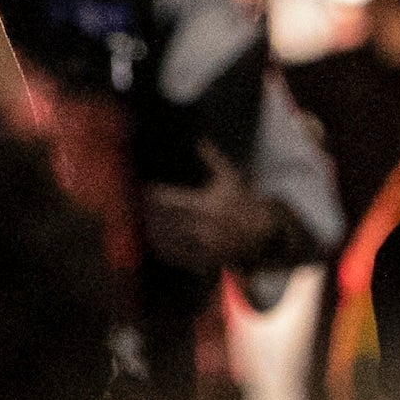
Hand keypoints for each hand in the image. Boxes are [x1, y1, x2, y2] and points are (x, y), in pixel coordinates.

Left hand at [143, 141, 283, 274]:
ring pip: (167, 240)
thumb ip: (213, 159)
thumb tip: (199, 140)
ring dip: (152, 232)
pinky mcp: (204, 260)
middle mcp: (202, 227)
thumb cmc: (243, 201)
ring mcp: (202, 246)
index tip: (144, 190)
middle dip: (148, 214)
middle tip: (137, 208)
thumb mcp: (230, 177)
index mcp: (205, 206)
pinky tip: (156, 242)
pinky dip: (164, 250)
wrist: (262, 232)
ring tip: (143, 224)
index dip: (154, 195)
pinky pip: (177, 257)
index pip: (170, 200)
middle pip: (164, 221)